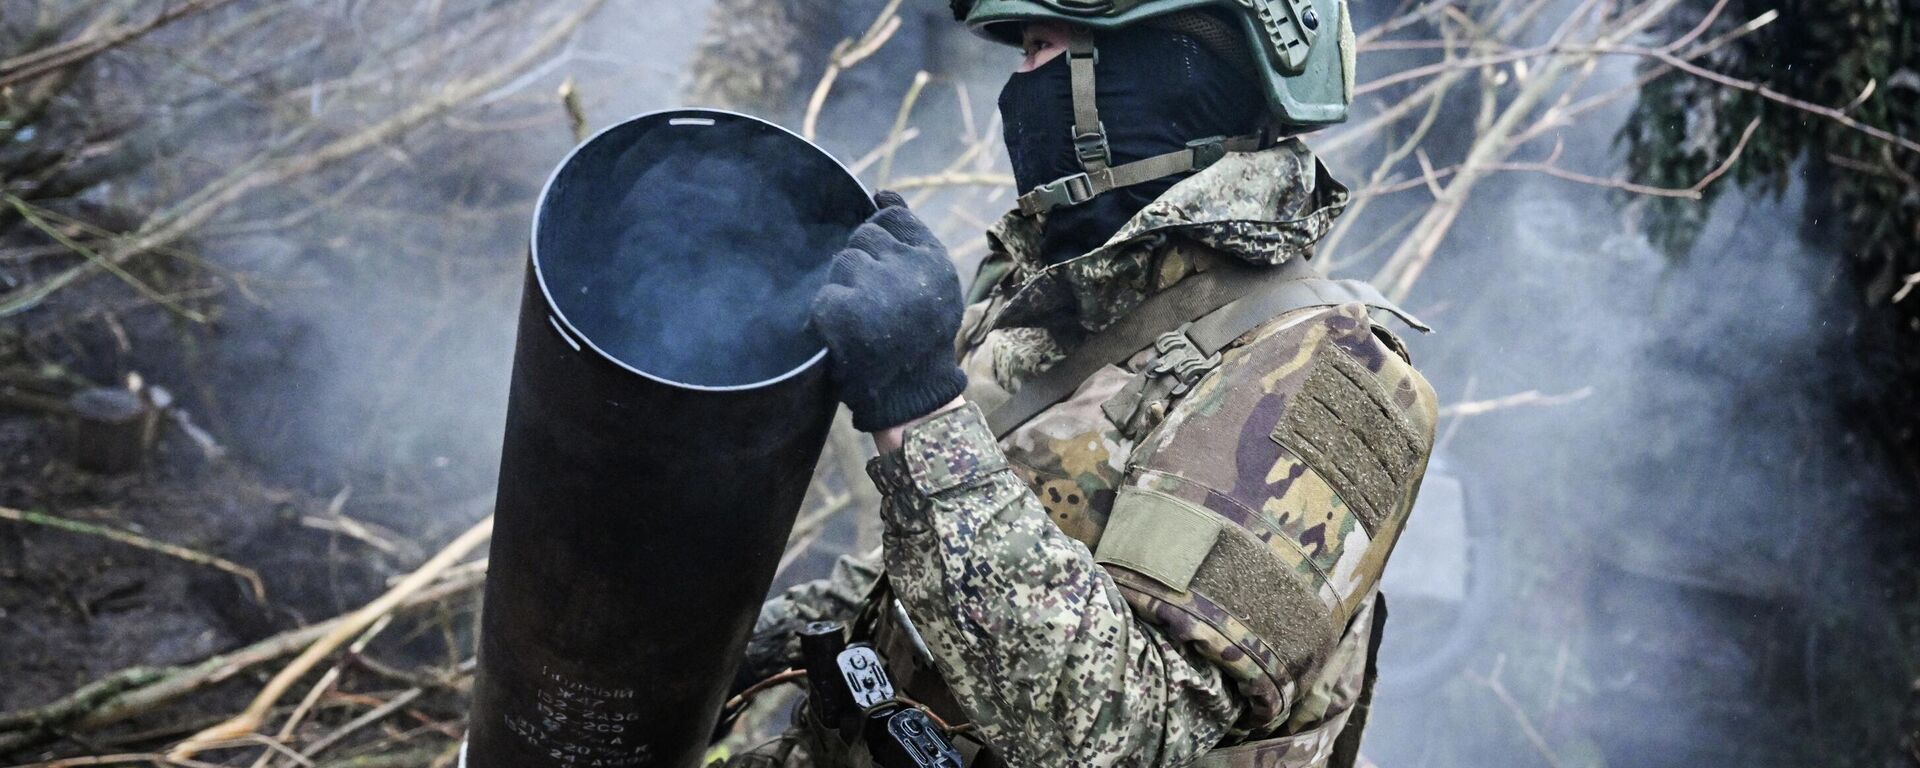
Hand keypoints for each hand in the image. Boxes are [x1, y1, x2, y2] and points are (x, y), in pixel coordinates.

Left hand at [811, 191, 967, 432]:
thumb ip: (910, 232)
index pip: (891, 217)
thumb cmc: (922, 334)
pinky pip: (824, 295)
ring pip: (841, 263)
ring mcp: (873, 290)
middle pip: (862, 236)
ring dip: (845, 288)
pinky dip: (828, 317)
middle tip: (879, 305)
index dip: (883, 243)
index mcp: (932, 260)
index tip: (888, 271)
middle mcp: (906, 270)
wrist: (913, 398)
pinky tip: (848, 338)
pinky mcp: (840, 312)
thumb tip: (882, 191)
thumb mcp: (934, 280)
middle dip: (864, 266)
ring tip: (867, 321)